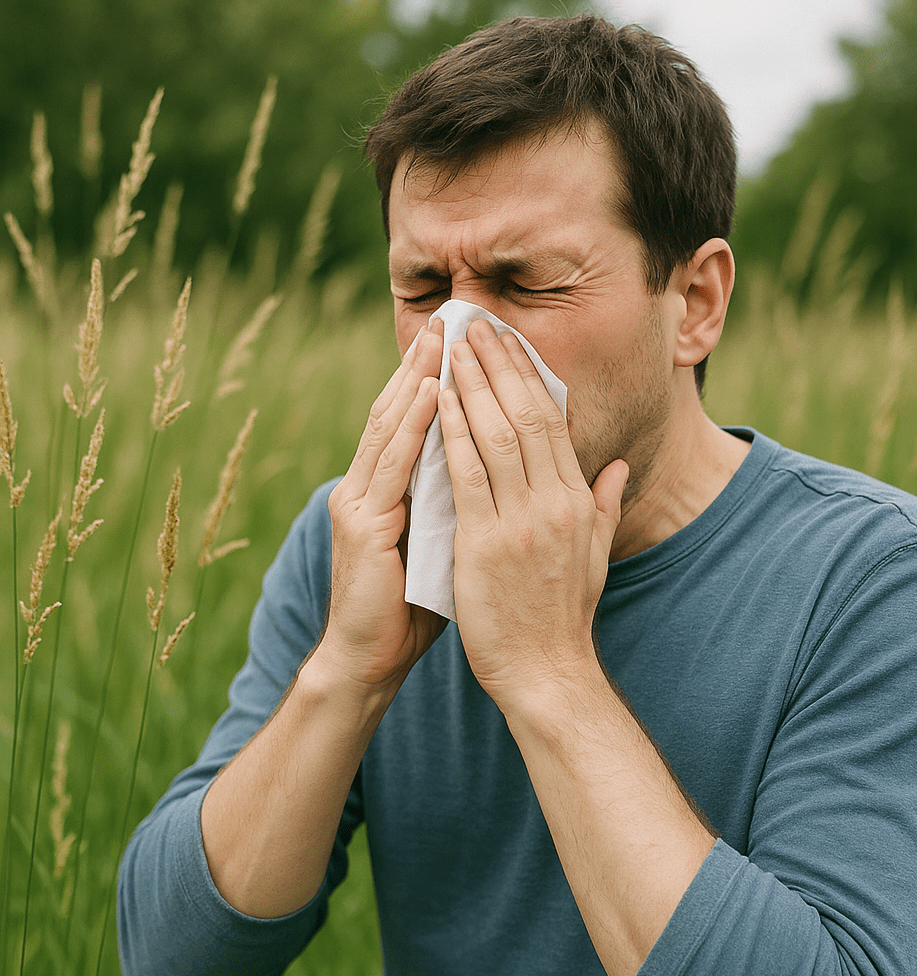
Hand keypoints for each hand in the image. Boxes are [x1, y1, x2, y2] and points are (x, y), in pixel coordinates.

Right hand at [318, 323, 445, 690]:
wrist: (371, 658)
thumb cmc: (412, 605)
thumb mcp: (445, 541)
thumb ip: (464, 501)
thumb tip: (500, 472)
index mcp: (388, 489)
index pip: (415, 421)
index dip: (439, 379)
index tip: (469, 342)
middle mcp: (366, 485)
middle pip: (398, 411)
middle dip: (426, 363)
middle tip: (453, 318)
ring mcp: (358, 501)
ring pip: (390, 427)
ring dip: (416, 378)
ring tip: (441, 337)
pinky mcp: (359, 523)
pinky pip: (389, 466)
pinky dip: (409, 426)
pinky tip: (426, 392)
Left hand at [438, 319, 628, 707]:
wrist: (548, 672)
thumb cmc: (564, 615)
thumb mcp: (596, 555)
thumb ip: (605, 504)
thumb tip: (614, 466)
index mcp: (578, 501)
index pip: (551, 421)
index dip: (527, 376)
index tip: (507, 343)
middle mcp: (555, 503)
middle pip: (525, 416)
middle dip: (498, 365)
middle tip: (474, 326)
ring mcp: (522, 522)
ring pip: (496, 436)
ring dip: (472, 387)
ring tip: (452, 348)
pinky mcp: (487, 544)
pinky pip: (467, 476)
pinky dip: (452, 434)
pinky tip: (437, 403)